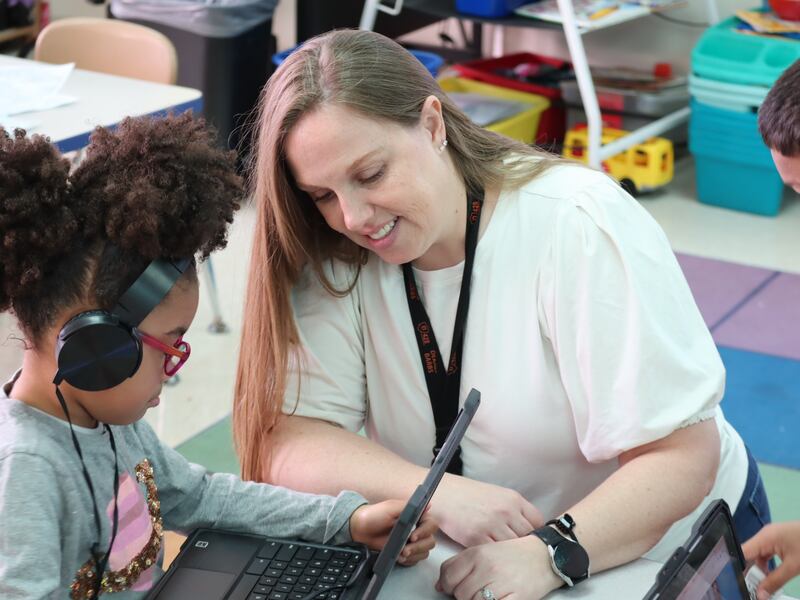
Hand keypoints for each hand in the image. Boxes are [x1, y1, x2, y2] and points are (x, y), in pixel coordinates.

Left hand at [349, 500, 437, 564]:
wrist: (360, 529)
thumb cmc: (375, 515)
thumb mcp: (391, 508)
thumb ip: (409, 507)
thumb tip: (429, 505)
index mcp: (416, 516)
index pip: (431, 525)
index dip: (425, 532)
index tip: (412, 537)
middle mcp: (417, 529)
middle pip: (430, 541)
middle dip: (418, 547)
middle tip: (404, 550)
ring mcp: (412, 542)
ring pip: (424, 552)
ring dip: (414, 554)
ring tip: (401, 554)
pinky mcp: (405, 553)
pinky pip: (415, 560)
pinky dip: (409, 560)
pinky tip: (399, 558)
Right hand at [430, 475, 542, 546]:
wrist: (443, 493)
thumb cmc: (468, 494)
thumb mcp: (497, 495)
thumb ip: (513, 509)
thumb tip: (527, 527)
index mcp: (513, 498)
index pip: (537, 521)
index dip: (535, 532)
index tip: (529, 537)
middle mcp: (506, 511)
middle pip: (526, 536)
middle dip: (522, 544)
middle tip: (515, 549)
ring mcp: (492, 525)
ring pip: (511, 547)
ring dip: (507, 552)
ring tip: (502, 553)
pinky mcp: (476, 538)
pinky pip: (493, 553)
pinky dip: (492, 555)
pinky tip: (488, 552)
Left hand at [436, 535, 561, 599]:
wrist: (545, 555)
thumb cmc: (514, 553)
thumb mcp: (485, 550)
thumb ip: (460, 564)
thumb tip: (440, 586)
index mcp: (478, 553)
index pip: (448, 576)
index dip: (448, 585)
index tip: (454, 586)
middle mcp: (487, 567)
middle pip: (459, 593)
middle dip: (464, 594)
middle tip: (478, 588)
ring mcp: (501, 584)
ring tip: (490, 592)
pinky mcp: (515, 598)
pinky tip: (498, 597)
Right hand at [742, 521, 799, 599]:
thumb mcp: (793, 567)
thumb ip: (775, 581)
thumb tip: (760, 595)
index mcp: (765, 537)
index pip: (741, 551)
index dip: (736, 567)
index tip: (736, 582)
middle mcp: (764, 535)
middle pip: (749, 554)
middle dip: (750, 571)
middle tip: (753, 588)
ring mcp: (770, 536)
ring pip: (757, 554)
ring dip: (759, 569)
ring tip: (763, 584)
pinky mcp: (776, 539)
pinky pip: (765, 552)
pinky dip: (766, 564)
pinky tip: (770, 574)